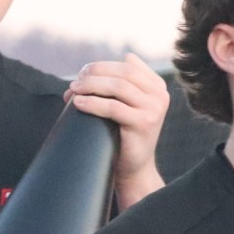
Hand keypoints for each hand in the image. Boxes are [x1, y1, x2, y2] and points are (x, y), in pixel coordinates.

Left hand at [66, 54, 168, 206]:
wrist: (133, 169)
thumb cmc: (122, 136)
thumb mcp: (124, 106)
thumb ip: (115, 86)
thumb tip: (86, 71)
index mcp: (156, 86)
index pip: (128, 65)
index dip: (102, 66)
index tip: (83, 73)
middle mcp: (159, 95)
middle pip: (122, 73)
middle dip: (95, 73)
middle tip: (75, 82)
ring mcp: (154, 108)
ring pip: (118, 87)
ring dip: (91, 85)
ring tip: (73, 91)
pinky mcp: (144, 123)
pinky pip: (113, 107)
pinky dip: (93, 103)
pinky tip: (78, 103)